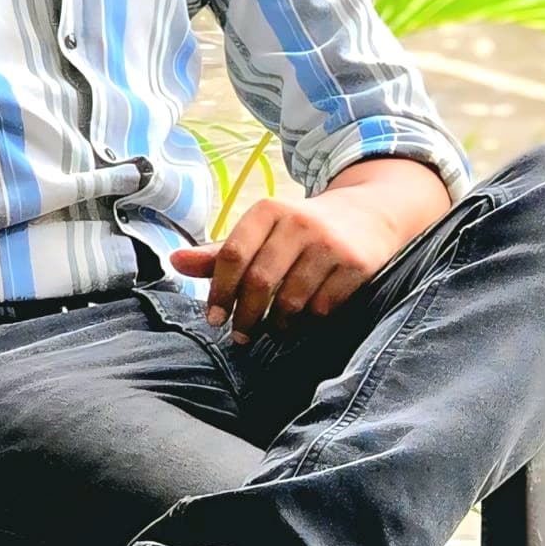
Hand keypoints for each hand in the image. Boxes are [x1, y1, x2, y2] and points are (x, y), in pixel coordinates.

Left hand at [171, 164, 451, 342]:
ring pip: (291, 299)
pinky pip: (323, 306)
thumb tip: (174, 261)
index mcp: (268, 210)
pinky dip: (310, 319)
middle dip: (245, 316)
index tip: (214, 318)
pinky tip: (306, 317)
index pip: (232, 255)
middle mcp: (299, 221)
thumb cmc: (302, 230)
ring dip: (278, 323)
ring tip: (273, 329)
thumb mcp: (262, 232)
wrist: (370, 213)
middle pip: (259, 281)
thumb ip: (220, 252)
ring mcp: (330, 243)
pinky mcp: (357, 263)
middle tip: (240, 335)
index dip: (218, 292)